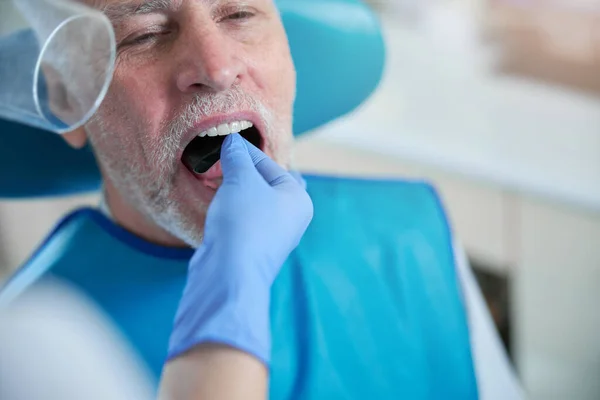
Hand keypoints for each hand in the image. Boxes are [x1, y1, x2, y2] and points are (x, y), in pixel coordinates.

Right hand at [167, 133, 312, 365]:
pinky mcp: (253, 251)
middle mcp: (291, 219)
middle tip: (224, 161)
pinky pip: (244, 223)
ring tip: (218, 181)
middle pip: (266, 186)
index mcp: (298, 199)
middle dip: (244, 173)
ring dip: (237, 193)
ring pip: (254, 205)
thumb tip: (232, 142)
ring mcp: (273, 238)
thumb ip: (237, 157)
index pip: (271, 165)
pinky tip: (220, 208)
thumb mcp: (241, 179)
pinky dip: (233, 212)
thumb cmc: (244, 221)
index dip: (246, 152)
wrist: (231, 274)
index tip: (227, 142)